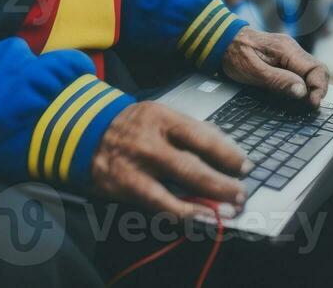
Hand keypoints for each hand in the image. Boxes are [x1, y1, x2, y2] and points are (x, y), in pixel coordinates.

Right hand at [90, 102, 247, 219]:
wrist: (87, 132)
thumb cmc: (132, 125)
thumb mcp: (160, 115)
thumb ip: (191, 129)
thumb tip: (225, 145)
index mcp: (164, 117)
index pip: (203, 136)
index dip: (228, 153)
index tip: (245, 166)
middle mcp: (151, 140)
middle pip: (194, 164)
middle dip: (223, 183)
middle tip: (241, 193)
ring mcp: (137, 164)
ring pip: (178, 186)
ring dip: (208, 201)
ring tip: (227, 211)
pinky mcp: (125, 185)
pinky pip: (158, 204)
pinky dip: (181, 213)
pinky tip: (197, 217)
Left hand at [221, 27, 328, 108]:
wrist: (223, 40)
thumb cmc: (235, 54)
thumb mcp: (253, 72)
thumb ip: (278, 81)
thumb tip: (302, 92)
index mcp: (287, 50)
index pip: (316, 68)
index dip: (319, 88)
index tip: (312, 104)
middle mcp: (292, 49)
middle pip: (317, 70)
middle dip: (317, 89)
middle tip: (309, 107)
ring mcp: (289, 52)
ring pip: (310, 72)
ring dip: (310, 88)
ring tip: (303, 103)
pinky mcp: (284, 58)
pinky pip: (300, 71)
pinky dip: (301, 84)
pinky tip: (294, 94)